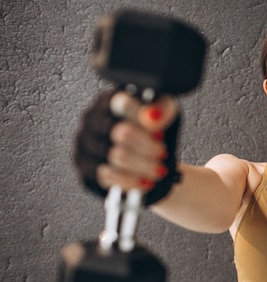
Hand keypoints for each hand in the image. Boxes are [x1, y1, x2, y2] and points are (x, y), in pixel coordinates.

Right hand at [74, 90, 180, 204]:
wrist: (147, 157)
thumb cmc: (154, 129)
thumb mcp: (166, 112)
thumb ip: (163, 109)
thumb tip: (152, 116)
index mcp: (109, 100)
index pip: (123, 104)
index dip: (144, 120)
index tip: (160, 133)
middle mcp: (92, 120)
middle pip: (122, 133)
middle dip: (148, 147)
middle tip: (162, 153)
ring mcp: (86, 144)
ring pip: (117, 156)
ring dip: (144, 165)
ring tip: (159, 169)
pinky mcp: (86, 168)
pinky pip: (108, 175)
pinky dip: (131, 180)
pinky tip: (146, 181)